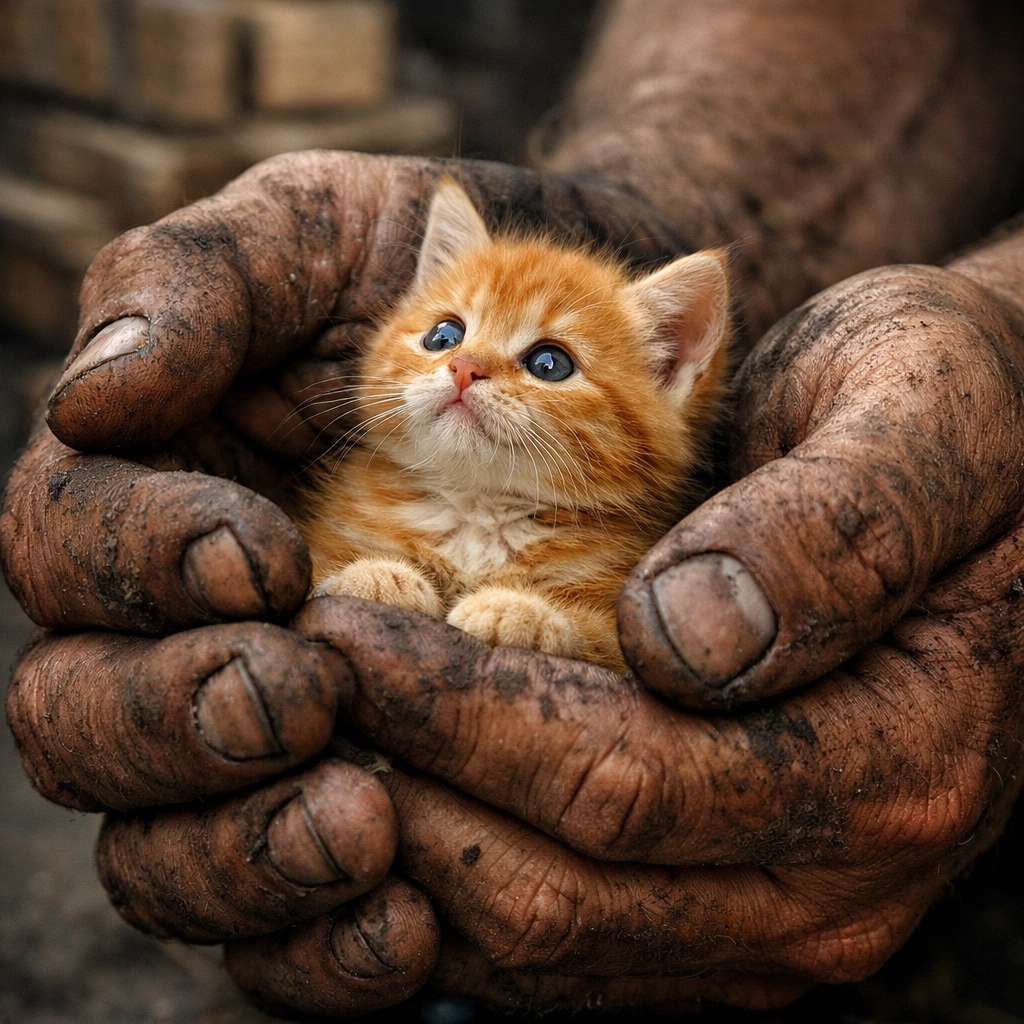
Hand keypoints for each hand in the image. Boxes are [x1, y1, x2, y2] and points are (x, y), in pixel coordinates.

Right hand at [1, 149, 681, 1014]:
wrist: (570, 345)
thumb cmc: (433, 276)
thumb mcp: (314, 235)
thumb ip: (197, 285)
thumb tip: (91, 392)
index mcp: (149, 489)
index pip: (69, 549)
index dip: (138, 563)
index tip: (261, 553)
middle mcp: (182, 622)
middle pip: (85, 719)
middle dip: (181, 722)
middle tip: (297, 697)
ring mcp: (262, 717)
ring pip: (173, 841)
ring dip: (247, 852)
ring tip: (360, 826)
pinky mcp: (354, 787)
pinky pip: (292, 909)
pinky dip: (327, 940)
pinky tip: (406, 923)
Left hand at [275, 258, 1023, 1011]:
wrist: (987, 476)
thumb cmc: (947, 420)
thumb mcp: (921, 417)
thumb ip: (829, 528)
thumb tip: (682, 636)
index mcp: (887, 759)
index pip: (623, 775)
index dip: (458, 709)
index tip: (337, 622)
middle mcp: (828, 878)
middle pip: (559, 890)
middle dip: (399, 790)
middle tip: (287, 686)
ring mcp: (769, 910)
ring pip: (539, 941)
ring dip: (402, 850)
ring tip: (306, 735)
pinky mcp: (720, 903)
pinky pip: (556, 940)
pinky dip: (446, 883)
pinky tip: (382, 791)